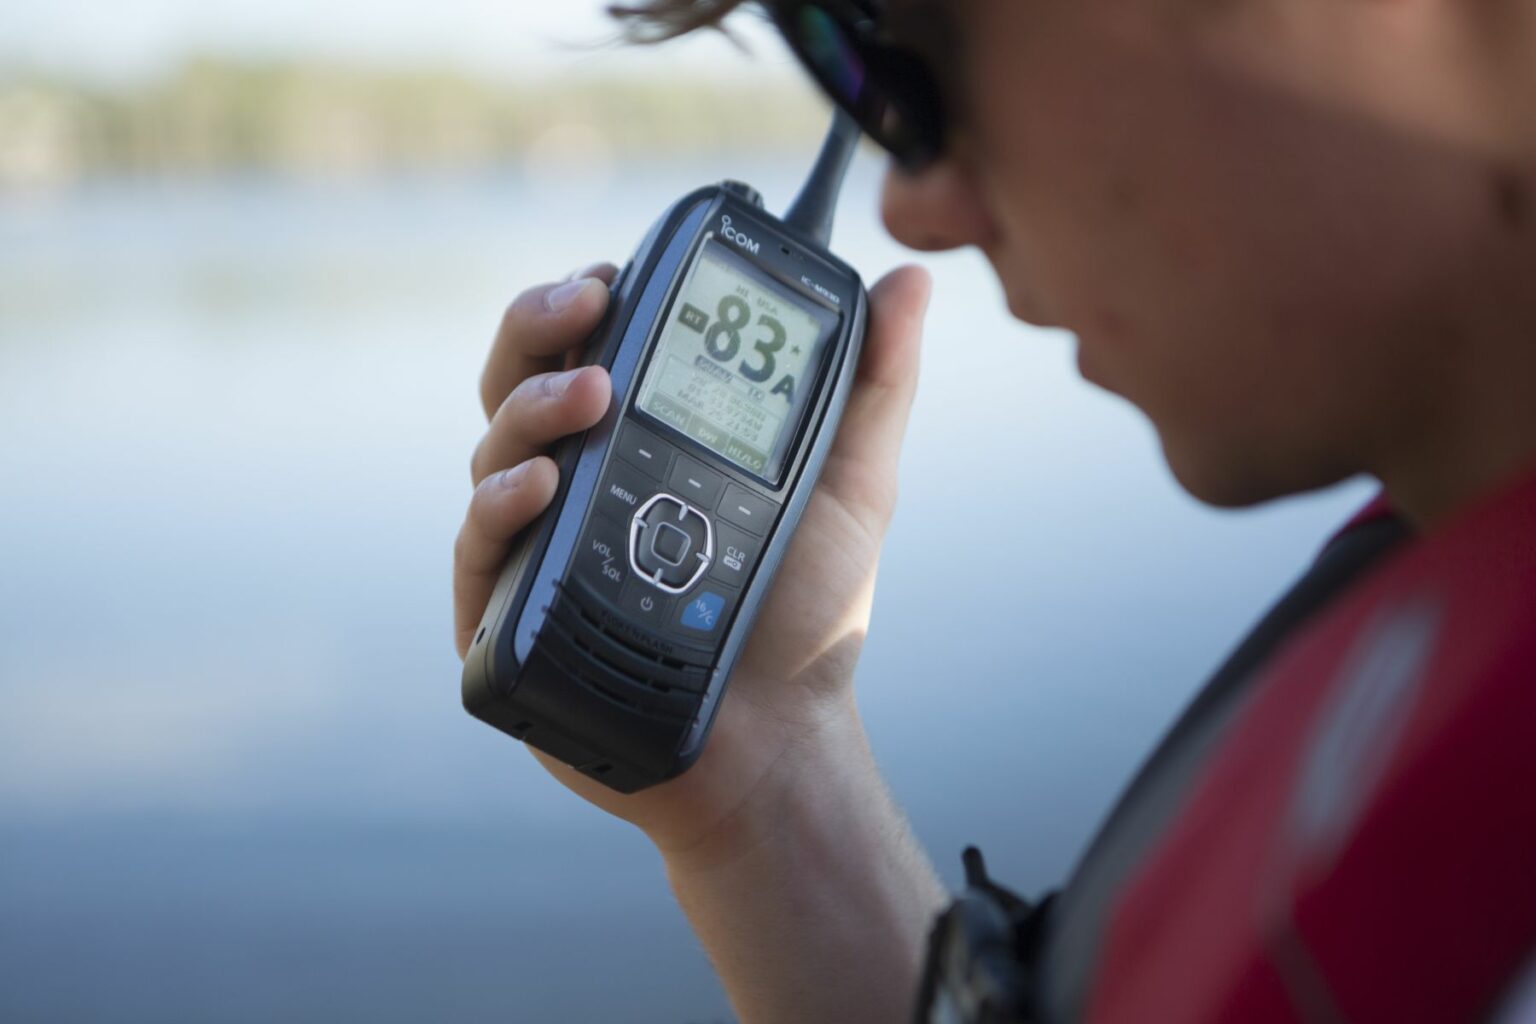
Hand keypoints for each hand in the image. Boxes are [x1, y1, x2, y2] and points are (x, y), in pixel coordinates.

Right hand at [454, 260, 931, 857]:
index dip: (588, 297)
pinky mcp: (511, 613)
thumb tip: (908, 284)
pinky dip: (501, 503)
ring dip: (533, 405)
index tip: (618, 270)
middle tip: (586, 302)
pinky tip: (541, 484)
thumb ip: (874, 384)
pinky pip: (481, 545)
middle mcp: (580, 479)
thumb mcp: (850, 486)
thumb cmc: (805, 614)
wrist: (780, 737)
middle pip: (524, 377)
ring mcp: (540, 543)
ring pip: (496, 447)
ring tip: (589, 395)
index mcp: (643, 437)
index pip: (593, 343)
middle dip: (541, 325)